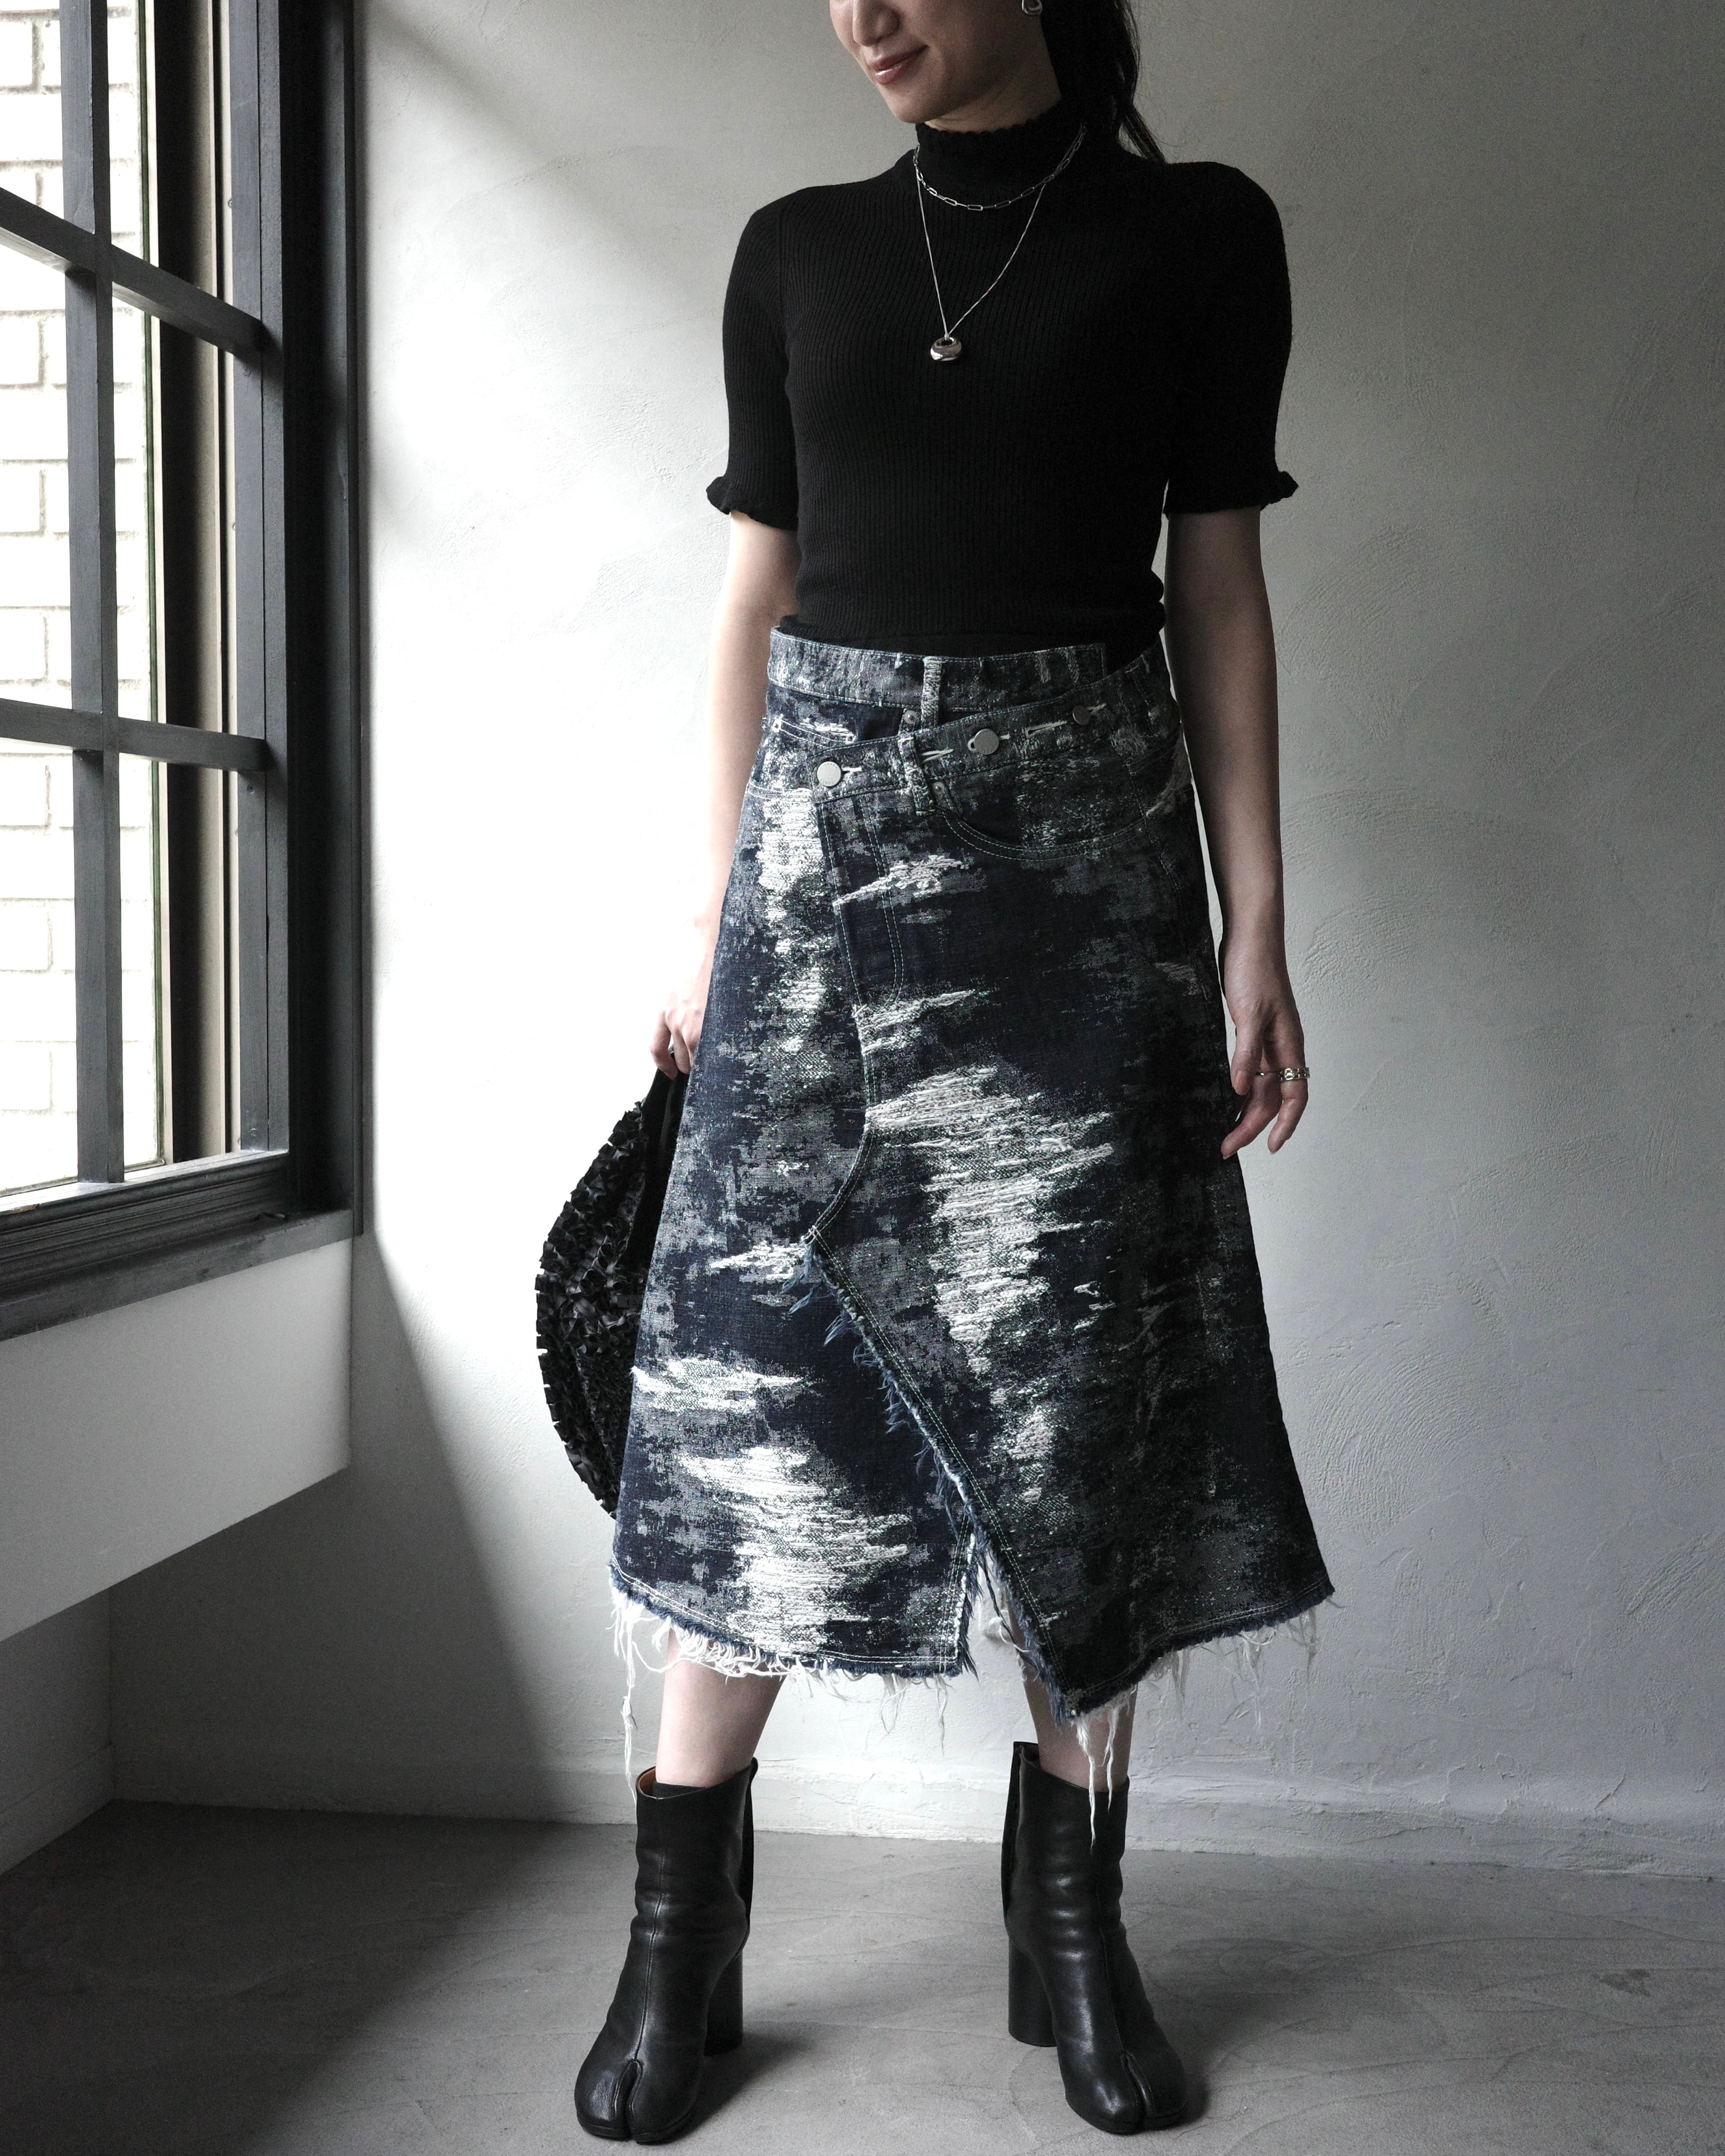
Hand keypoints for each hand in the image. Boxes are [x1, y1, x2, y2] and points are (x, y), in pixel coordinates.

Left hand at [651, 929, 716, 1077]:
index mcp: (663, 1009)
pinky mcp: (710, 1020)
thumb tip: (686, 1019)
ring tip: (717, 1063)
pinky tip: (726, 1057)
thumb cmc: (693, 955)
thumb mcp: (675, 982)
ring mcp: (693, 1021)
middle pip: (679, 1057)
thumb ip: (677, 1004)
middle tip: (700, 1066)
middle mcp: (674, 1019)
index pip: (656, 1048)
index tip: (671, 1072)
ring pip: (696, 1058)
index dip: (663, 1065)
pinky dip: (717, 1058)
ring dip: (705, 1064)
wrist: (707, 940)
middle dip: (688, 1066)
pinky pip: (710, 1050)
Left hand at [1218, 935, 1307, 1158]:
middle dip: (1252, 1125)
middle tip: (1226, 1147)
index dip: (1285, 1124)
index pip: (1294, 1095)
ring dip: (1245, 1111)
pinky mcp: (1252, 1031)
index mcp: (1289, 1044)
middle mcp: (1281, 1047)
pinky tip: (1225, 1099)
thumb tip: (1239, 1089)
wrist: (1249, 937)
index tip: (1269, 1148)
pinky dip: (1239, 1088)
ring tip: (1224, 1132)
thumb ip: (1245, 1052)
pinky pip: (1250, 1070)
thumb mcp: (1248, 1012)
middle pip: (1273, 1097)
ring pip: (1261, 1086)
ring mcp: (1268, 1040)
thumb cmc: (1253, 969)